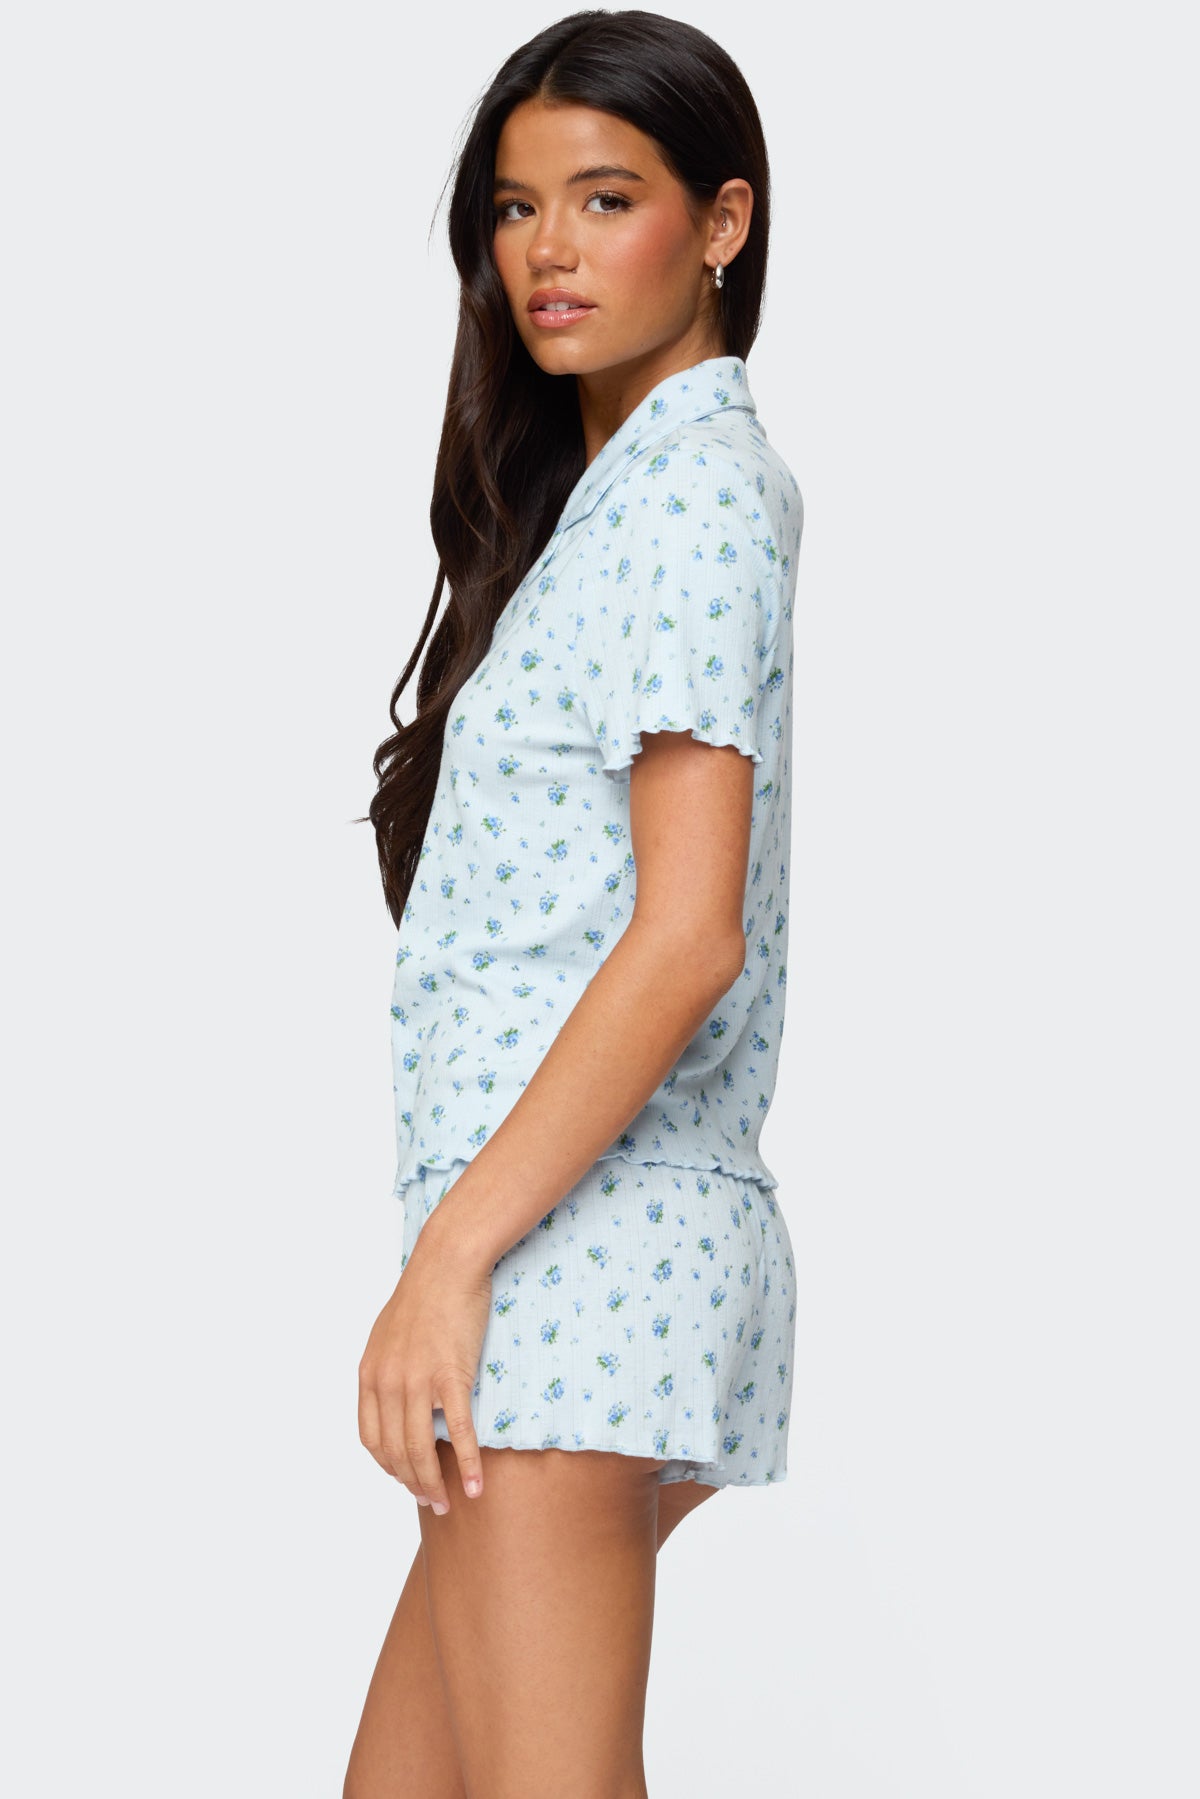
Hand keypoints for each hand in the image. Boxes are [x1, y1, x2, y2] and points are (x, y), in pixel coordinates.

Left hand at [357, 1218, 492, 1510]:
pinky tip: (475, 1486)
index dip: (388, 1466)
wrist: (448, 1264)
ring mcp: (417, 1382)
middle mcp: (387, 1383)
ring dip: (434, 1484)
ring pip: (421, 1449)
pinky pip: (457, 1432)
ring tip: (447, 1503)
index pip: (371, 1439)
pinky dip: (467, 1465)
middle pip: (395, 1452)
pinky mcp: (450, 1377)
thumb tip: (394, 1398)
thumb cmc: (425, 1294)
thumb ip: (387, 1369)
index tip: (405, 1477)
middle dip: (412, 1483)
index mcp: (369, 1374)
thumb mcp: (388, 1334)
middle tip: (431, 1501)